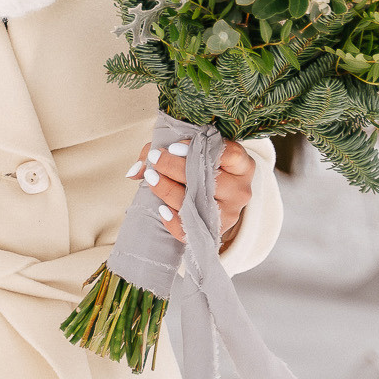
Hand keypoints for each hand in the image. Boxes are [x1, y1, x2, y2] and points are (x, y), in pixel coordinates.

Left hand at [134, 136, 253, 250]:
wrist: (215, 197)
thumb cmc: (200, 167)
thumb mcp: (188, 151)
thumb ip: (162, 152)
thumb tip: (136, 171)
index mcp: (242, 165)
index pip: (229, 154)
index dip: (200, 149)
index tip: (172, 147)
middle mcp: (240, 189)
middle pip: (209, 178)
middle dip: (175, 167)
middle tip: (155, 159)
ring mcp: (231, 212)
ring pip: (198, 203)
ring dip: (169, 190)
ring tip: (151, 179)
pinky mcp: (217, 230)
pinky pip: (193, 230)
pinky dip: (175, 221)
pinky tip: (161, 209)